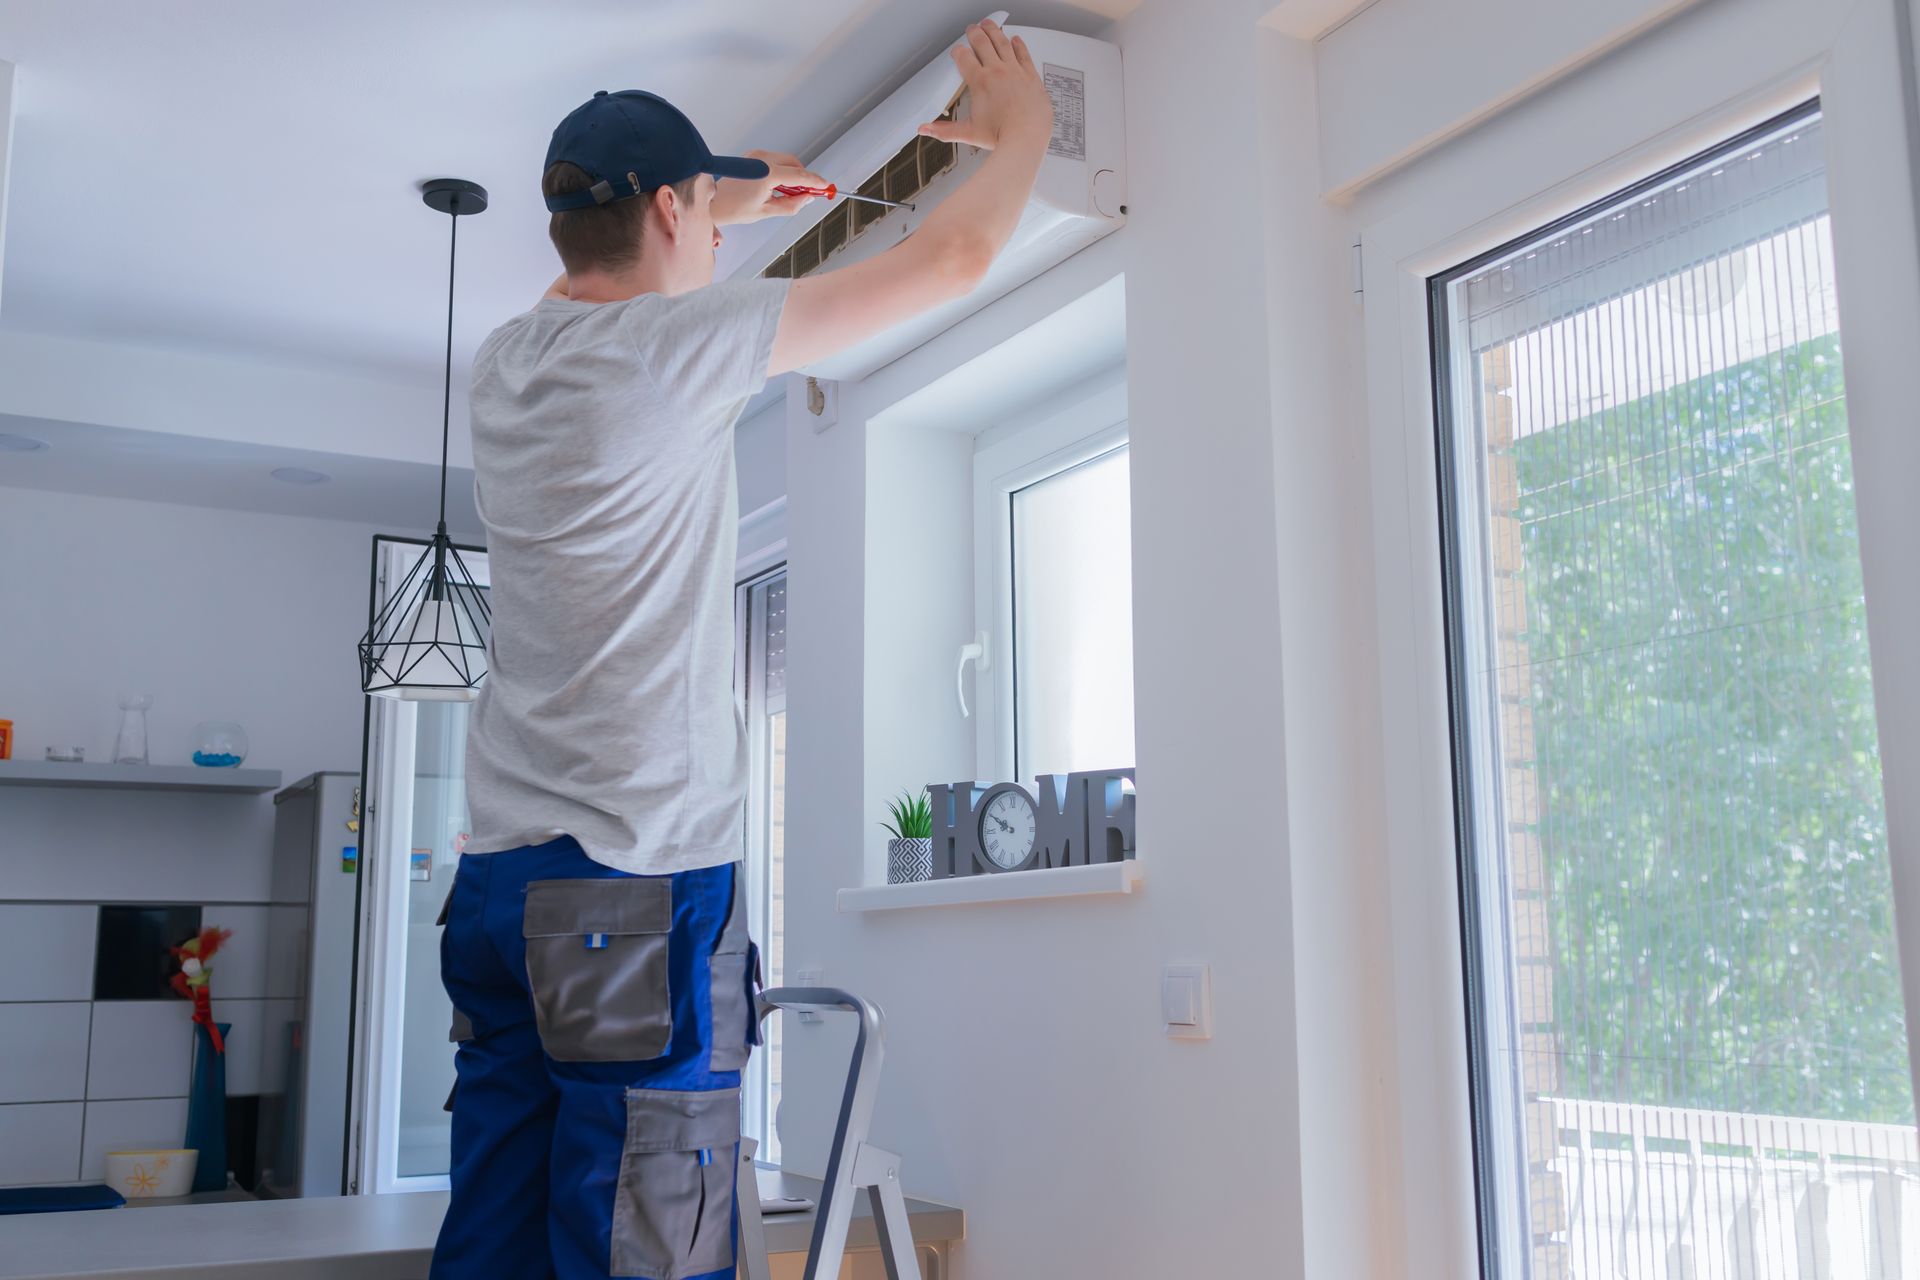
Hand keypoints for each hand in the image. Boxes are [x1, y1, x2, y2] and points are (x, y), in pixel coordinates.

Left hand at [712, 150, 829, 224]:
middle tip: (811, 193)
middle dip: (805, 177)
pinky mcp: (753, 156)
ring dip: (794, 174)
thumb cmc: (733, 208)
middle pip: (795, 164)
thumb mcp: (767, 211)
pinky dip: (783, 170)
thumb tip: (807, 199)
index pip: (799, 176)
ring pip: (786, 160)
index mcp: (766, 174)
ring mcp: (756, 156)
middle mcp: (762, 160)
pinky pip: (776, 160)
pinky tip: (780, 185)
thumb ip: (791, 205)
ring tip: (792, 192)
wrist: (714, 201)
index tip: (825, 186)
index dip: (815, 181)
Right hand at [917, 19, 1051, 152]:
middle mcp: (997, 72)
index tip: (957, 51)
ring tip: (989, 25)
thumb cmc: (1002, 136)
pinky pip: (1023, 54)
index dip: (958, 52)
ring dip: (994, 31)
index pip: (964, 57)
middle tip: (971, 29)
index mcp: (980, 82)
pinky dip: (1018, 45)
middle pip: (983, 43)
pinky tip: (1015, 39)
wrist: (1027, 138)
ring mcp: (1015, 71)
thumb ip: (945, 129)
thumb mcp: (969, 132)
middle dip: (974, 33)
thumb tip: (926, 130)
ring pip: (1003, 43)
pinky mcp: (1030, 75)